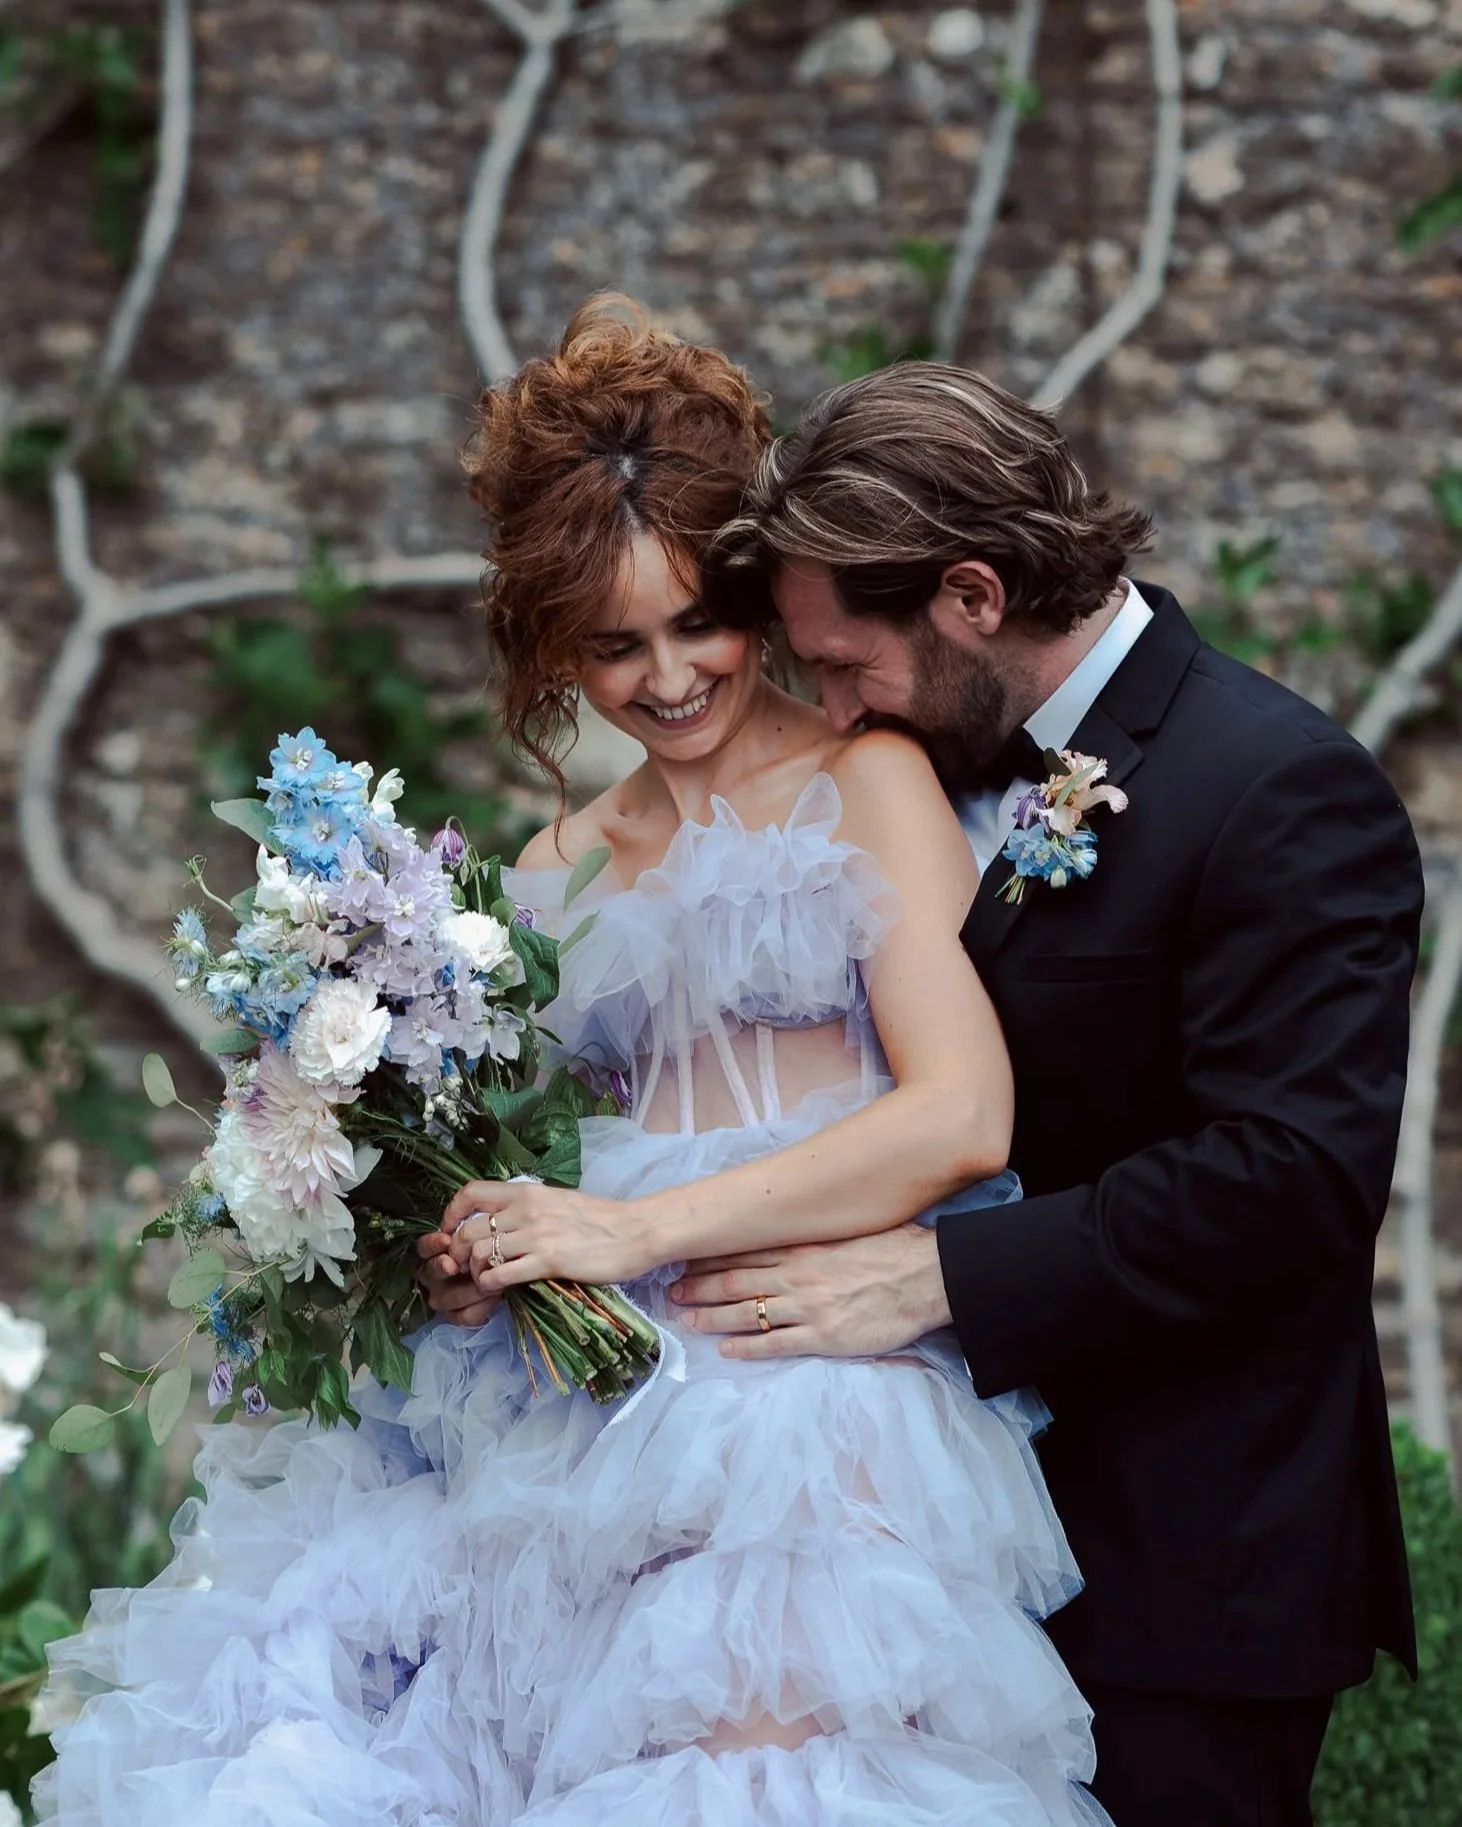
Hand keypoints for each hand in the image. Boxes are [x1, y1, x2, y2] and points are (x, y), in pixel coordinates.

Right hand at [415, 1228, 500, 1327]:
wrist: (508, 1269)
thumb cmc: (491, 1246)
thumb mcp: (482, 1234)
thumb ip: (468, 1230)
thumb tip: (463, 1227)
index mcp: (433, 1253)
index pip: (423, 1248)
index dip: (432, 1244)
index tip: (446, 1239)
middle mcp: (433, 1276)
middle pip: (430, 1273)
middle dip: (442, 1268)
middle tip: (454, 1265)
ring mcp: (443, 1298)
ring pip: (447, 1298)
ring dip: (469, 1290)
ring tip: (488, 1282)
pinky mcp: (458, 1316)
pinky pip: (465, 1316)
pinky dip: (480, 1308)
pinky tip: (495, 1298)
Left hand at [442, 1180, 650, 1292]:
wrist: (636, 1231)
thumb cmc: (601, 1219)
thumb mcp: (558, 1201)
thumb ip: (529, 1208)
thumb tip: (504, 1221)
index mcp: (528, 1192)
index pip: (471, 1193)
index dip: (451, 1213)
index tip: (451, 1231)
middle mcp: (526, 1209)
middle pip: (468, 1230)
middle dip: (458, 1252)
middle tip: (466, 1267)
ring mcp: (536, 1235)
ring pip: (479, 1253)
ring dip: (475, 1272)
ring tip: (485, 1280)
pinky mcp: (548, 1262)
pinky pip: (501, 1274)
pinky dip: (491, 1285)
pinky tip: (499, 1289)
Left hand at [670, 1224, 952, 1359]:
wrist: (926, 1276)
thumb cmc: (896, 1247)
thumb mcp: (850, 1228)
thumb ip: (818, 1233)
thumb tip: (800, 1224)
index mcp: (804, 1246)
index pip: (745, 1250)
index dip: (712, 1257)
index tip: (687, 1260)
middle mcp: (798, 1274)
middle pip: (736, 1280)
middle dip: (700, 1286)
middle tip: (672, 1292)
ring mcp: (808, 1307)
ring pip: (747, 1312)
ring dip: (712, 1316)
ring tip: (686, 1320)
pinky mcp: (823, 1336)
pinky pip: (776, 1343)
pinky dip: (747, 1347)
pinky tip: (726, 1350)